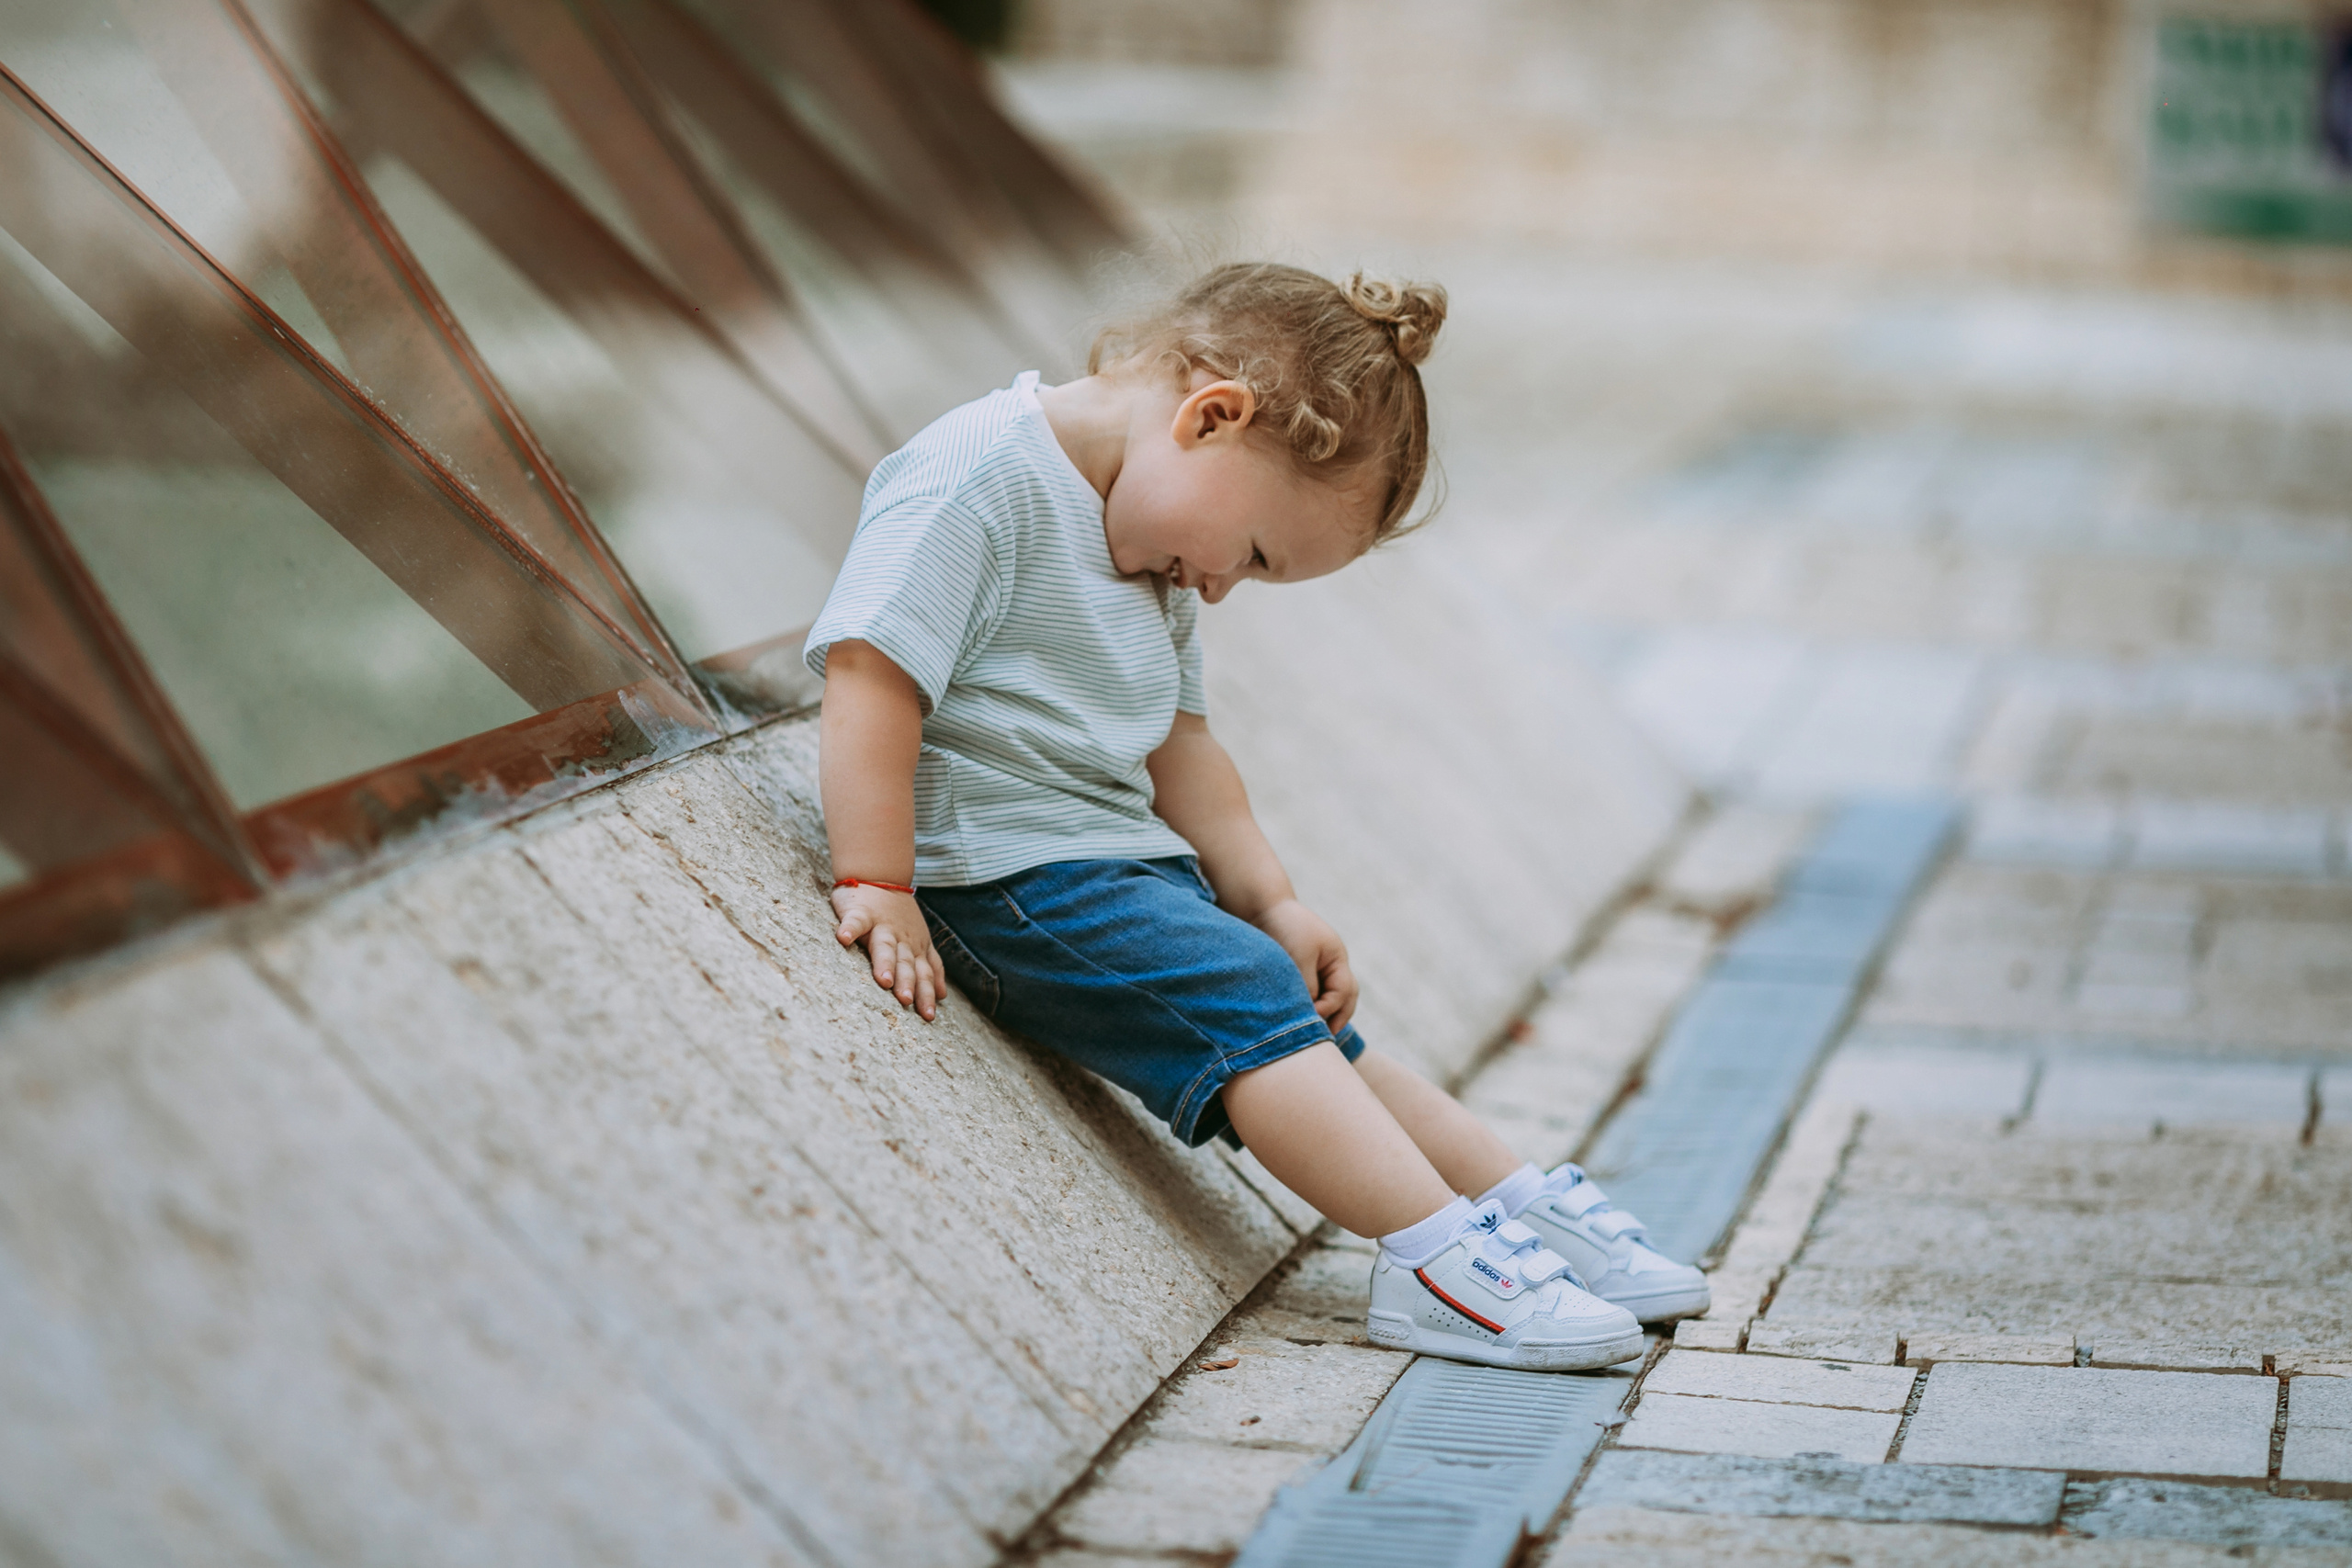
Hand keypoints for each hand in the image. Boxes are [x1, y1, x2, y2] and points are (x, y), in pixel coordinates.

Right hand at [830, 883, 943, 1020]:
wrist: (880, 875)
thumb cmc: (898, 915)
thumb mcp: (920, 939)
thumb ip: (929, 965)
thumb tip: (942, 995)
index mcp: (914, 948)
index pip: (922, 973)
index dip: (926, 993)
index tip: (928, 1016)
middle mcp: (900, 939)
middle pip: (905, 963)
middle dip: (907, 982)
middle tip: (906, 1001)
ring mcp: (881, 925)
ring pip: (884, 946)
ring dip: (885, 963)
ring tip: (883, 980)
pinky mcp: (860, 912)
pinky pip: (855, 921)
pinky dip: (850, 929)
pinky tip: (843, 939)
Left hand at [1254, 897, 1357, 1032]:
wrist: (1263, 906)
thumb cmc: (1284, 926)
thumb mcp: (1299, 956)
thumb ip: (1308, 986)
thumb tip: (1312, 1014)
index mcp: (1337, 958)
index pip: (1343, 992)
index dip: (1329, 1008)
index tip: (1311, 1017)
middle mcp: (1332, 965)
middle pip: (1346, 998)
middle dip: (1337, 1018)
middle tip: (1326, 1040)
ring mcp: (1318, 969)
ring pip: (1329, 999)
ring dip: (1323, 1015)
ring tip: (1312, 1035)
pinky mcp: (1302, 972)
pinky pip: (1312, 995)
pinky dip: (1309, 1008)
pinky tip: (1297, 1020)